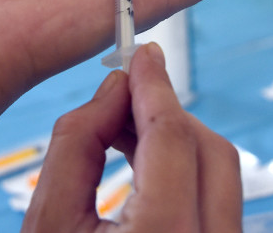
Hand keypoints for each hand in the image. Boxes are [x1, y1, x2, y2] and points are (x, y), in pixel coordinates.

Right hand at [22, 42, 242, 231]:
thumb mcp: (48, 222)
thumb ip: (78, 145)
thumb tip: (115, 90)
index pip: (174, 141)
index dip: (156, 89)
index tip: (142, 57)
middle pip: (214, 153)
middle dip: (170, 114)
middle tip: (129, 93)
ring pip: (224, 176)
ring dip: (179, 143)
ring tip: (127, 130)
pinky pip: (219, 201)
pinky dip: (187, 172)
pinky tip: (146, 163)